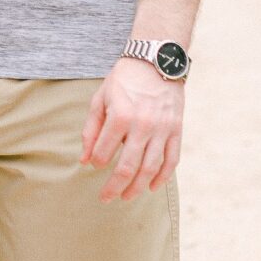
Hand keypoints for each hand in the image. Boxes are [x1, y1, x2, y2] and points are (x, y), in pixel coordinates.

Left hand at [81, 56, 182, 199]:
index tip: (93, 164)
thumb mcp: (100, 99)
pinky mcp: (176, 131)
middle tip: (105, 198)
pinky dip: (162, 177)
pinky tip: (151, 187)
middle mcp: (142, 126)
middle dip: (114, 186)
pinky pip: (171, 160)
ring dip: (137, 187)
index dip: (96, 162)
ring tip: (126, 197)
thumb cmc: (123, 81)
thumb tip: (84, 160)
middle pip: (128, 167)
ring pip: (150, 168)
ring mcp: (162, 130)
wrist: (156, 62)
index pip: (104, 151)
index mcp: (120, 116)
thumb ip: (91, 130)